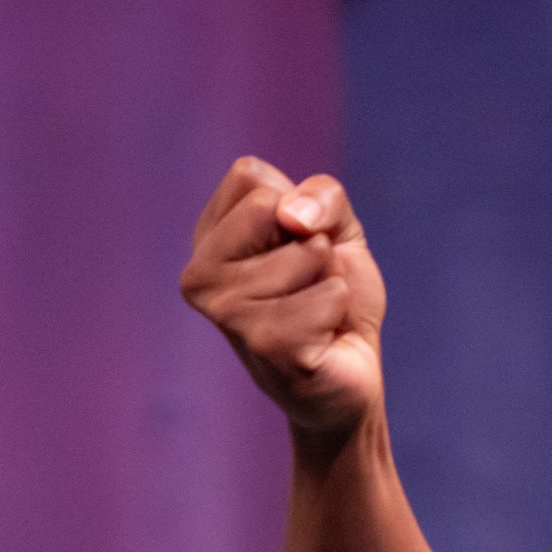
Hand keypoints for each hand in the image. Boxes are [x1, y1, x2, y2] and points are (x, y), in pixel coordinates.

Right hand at [180, 156, 386, 439]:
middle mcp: (200, 274)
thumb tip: (293, 217)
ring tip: (318, 313)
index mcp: (208, 238)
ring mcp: (224, 312)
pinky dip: (340, 311)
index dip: (297, 206)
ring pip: (307, 253)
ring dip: (332, 282)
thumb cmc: (335, 298)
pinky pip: (327, 298)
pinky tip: (323, 338)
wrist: (352, 375)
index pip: (250, 176)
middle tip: (311, 285)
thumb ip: (323, 196)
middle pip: (273, 208)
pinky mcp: (262, 345)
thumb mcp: (339, 229)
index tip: (298, 247)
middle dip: (317, 243)